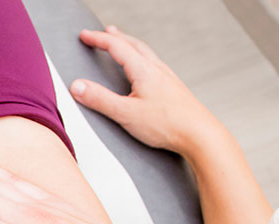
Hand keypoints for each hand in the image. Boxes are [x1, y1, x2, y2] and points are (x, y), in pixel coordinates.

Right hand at [70, 25, 217, 153]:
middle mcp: (157, 70)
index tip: (85, 36)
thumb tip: (78, 87)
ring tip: (123, 45)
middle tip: (103, 33)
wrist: (199, 134)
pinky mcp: (174, 89)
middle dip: (115, 37)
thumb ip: (100, 99)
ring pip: (146, 54)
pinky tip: (144, 70)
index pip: (117, 47)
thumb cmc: (169, 125)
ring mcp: (167, 78)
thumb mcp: (126, 113)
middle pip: (133, 45)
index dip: (98, 39)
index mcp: (144, 71)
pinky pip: (155, 65)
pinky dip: (143, 59)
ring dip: (130, 45)